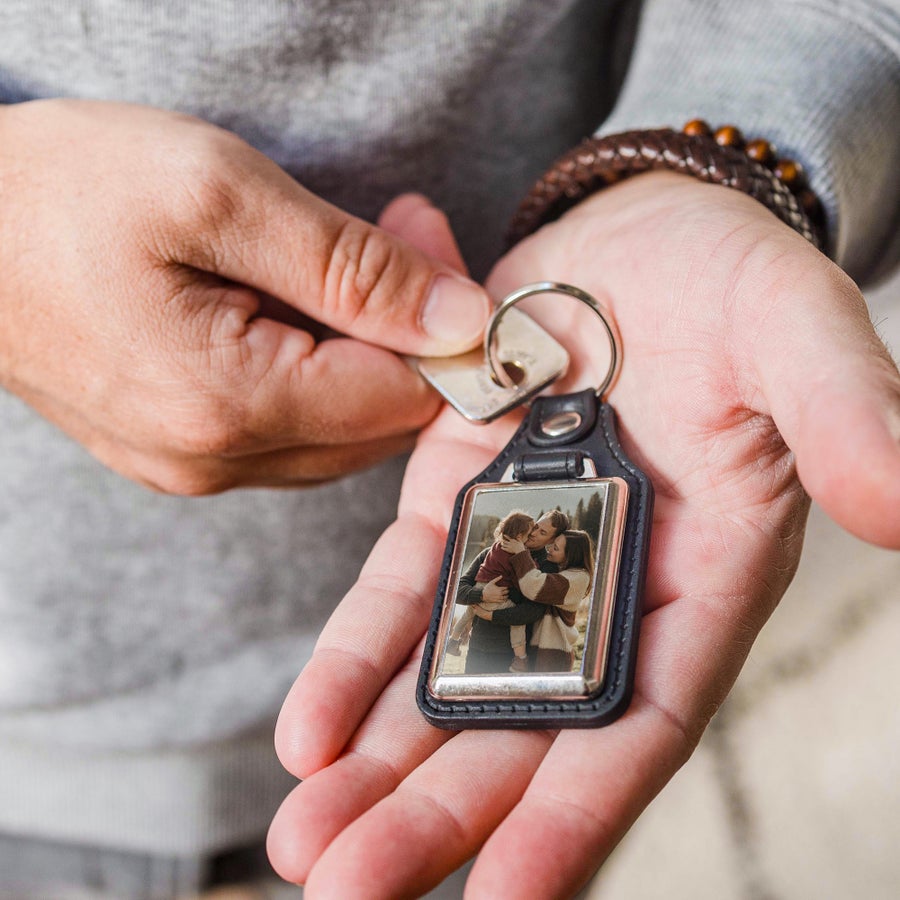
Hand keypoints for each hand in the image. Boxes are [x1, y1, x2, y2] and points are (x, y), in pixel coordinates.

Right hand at [0, 100, 489, 491]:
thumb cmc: (65, 195)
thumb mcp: (222, 196)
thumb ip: (355, 268)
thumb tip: (461, 320)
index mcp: (232, 405)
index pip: (404, 396)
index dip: (441, 324)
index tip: (430, 240)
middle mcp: (216, 460)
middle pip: (379, 421)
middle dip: (410, 332)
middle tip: (397, 233)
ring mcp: (195, 466)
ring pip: (341, 430)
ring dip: (366, 348)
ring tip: (340, 259)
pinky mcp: (182, 452)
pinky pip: (292, 429)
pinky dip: (319, 369)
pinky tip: (296, 304)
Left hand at [268, 176, 899, 897]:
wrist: (637, 232)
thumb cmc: (731, 278)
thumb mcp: (794, 330)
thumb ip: (844, 414)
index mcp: (703, 578)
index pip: (643, 721)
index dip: (579, 813)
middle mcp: (608, 587)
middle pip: (523, 727)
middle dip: (439, 814)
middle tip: (343, 891)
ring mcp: (521, 550)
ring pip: (446, 680)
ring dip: (377, 764)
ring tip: (303, 843)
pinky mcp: (452, 503)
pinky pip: (399, 598)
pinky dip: (356, 661)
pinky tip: (306, 731)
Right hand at [479, 575, 508, 604]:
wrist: (483, 595)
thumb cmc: (487, 588)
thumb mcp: (491, 582)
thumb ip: (497, 579)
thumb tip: (501, 575)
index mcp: (499, 589)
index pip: (506, 588)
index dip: (506, 587)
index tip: (506, 587)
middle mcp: (500, 593)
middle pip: (506, 592)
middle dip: (507, 591)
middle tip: (507, 591)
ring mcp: (498, 597)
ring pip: (505, 597)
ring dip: (507, 596)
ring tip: (507, 595)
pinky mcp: (497, 600)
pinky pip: (502, 601)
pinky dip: (504, 600)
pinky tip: (504, 599)